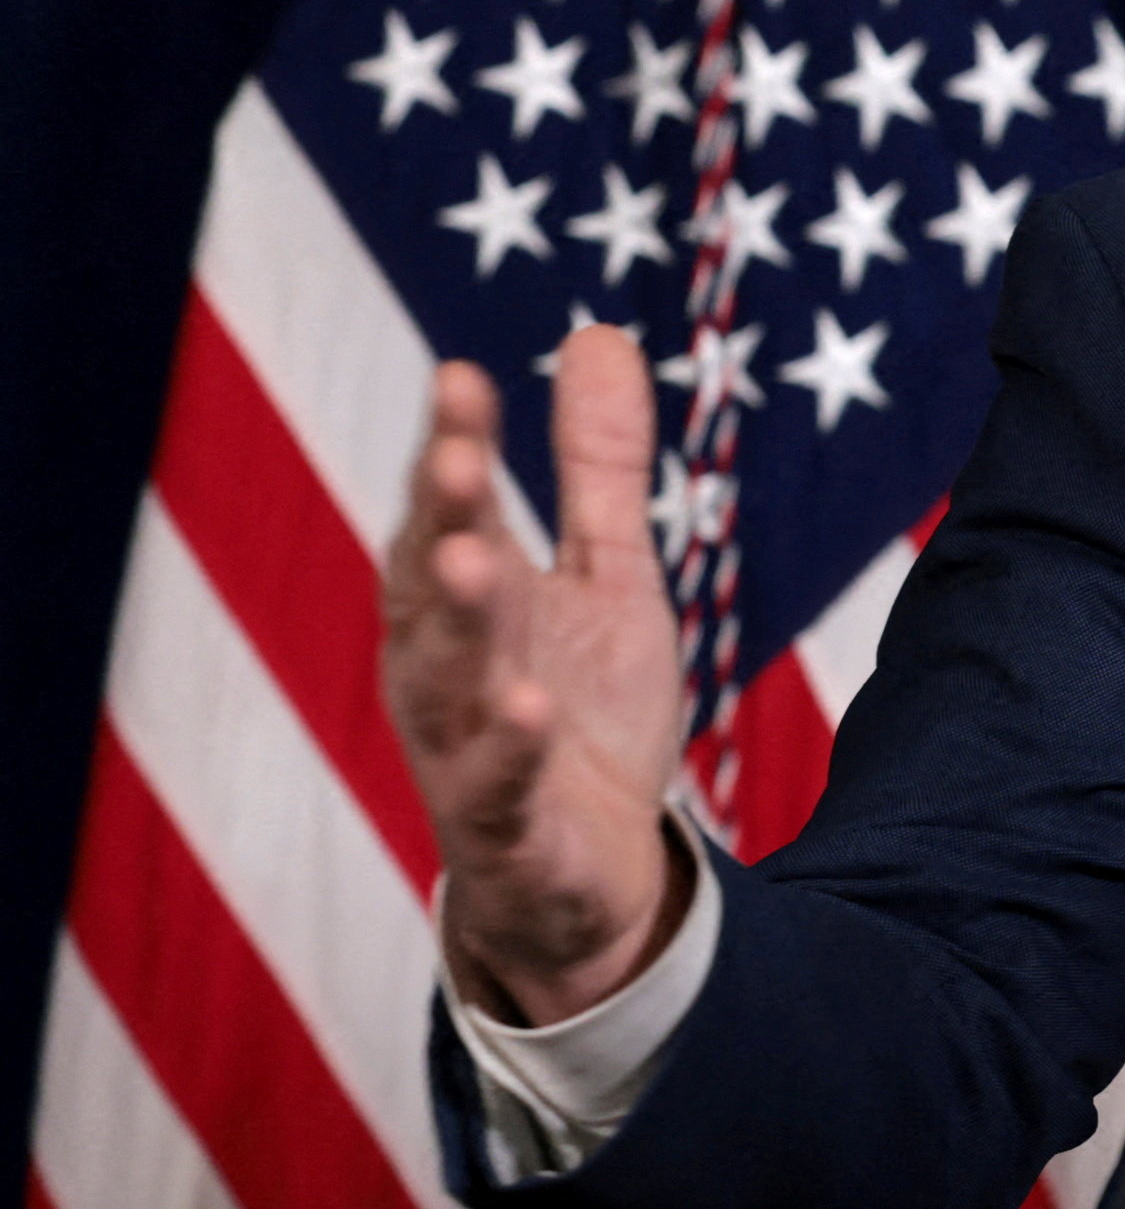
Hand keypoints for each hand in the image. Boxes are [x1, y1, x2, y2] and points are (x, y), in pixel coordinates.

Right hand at [382, 323, 690, 1021]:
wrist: (592, 876)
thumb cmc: (581, 713)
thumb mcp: (609, 578)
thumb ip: (598, 468)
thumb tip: (595, 332)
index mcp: (464, 601)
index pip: (452, 512)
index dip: (454, 448)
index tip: (463, 375)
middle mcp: (444, 667)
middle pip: (432, 585)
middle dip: (439, 523)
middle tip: (450, 458)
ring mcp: (464, 749)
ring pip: (446, 682)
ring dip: (459, 626)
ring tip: (478, 565)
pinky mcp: (503, 828)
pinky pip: (497, 788)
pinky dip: (510, 752)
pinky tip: (530, 709)